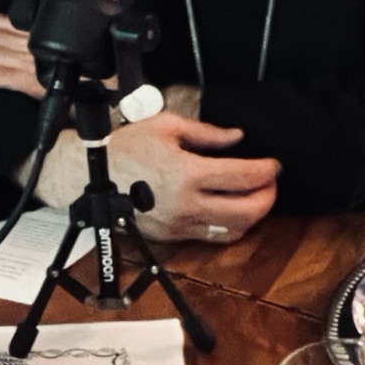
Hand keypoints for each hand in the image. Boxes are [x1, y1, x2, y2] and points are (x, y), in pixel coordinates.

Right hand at [36, 112, 278, 241]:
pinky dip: (230, 227)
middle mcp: (186, 204)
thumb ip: (206, 133)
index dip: (266, 171)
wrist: (91, 178)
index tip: (273, 164)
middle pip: (246, 211)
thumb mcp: (165, 127)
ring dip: (253, 215)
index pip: (243, 177)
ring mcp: (179, 224)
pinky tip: (232, 212)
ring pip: (233, 230)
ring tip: (256, 198)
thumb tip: (236, 138)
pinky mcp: (172, 236)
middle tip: (271, 183)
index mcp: (187, 173)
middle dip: (268, 196)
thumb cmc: (125, 149)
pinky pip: (211, 237)